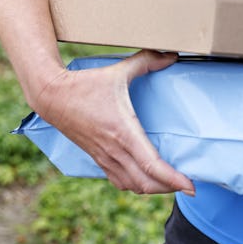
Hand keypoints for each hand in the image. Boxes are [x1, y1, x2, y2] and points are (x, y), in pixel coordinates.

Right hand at [32, 50, 195, 195]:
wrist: (52, 96)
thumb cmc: (86, 84)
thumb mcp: (119, 71)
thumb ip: (147, 61)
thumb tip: (172, 55)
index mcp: (123, 132)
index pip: (151, 165)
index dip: (173, 179)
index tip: (190, 186)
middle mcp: (114, 150)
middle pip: (145, 183)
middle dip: (169, 187)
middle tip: (187, 185)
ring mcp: (104, 157)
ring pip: (132, 186)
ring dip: (153, 189)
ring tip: (170, 183)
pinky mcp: (97, 158)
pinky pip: (119, 181)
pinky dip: (135, 185)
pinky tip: (145, 178)